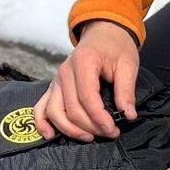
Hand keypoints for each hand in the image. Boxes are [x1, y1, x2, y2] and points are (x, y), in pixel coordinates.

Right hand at [35, 20, 139, 140]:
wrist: (103, 32)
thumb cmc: (115, 46)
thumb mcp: (128, 64)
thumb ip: (126, 91)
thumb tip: (128, 115)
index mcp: (83, 62)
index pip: (87, 97)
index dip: (99, 117)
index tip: (113, 129)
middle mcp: (65, 72)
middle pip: (71, 108)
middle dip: (90, 126)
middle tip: (110, 133)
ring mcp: (56, 80)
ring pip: (54, 111)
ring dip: (70, 129)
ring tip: (89, 137)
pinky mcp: (54, 87)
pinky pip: (41, 107)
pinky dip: (43, 122)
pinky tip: (50, 135)